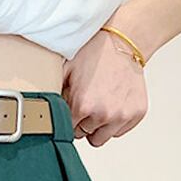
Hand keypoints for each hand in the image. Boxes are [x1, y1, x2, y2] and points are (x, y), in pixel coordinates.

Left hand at [61, 27, 148, 146]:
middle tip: (87, 104)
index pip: (67, 130)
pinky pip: (118, 132)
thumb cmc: (95, 53)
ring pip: (101, 138)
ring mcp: (122, 115)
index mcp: (83, 106)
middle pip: (83, 135)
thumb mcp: (66, 71)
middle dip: (82, 123)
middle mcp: (103, 114)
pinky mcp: (136, 114)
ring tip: (99, 106)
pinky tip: (113, 104)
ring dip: (97, 127)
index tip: (72, 109)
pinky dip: (114, 122)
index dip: (68, 119)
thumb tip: (44, 112)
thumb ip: (55, 95)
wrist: (124, 41)